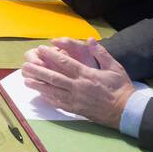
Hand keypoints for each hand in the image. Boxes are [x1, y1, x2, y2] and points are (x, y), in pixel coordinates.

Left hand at [19, 41, 133, 126]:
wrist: (126, 111)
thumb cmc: (121, 88)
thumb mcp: (115, 67)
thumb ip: (101, 53)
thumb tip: (90, 40)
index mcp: (87, 74)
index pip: (65, 63)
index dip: (51, 55)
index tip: (41, 49)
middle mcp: (78, 87)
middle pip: (54, 77)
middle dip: (38, 71)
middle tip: (26, 65)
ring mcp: (76, 99)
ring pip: (53, 91)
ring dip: (38, 86)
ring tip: (26, 81)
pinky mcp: (76, 110)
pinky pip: (59, 103)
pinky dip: (48, 98)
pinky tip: (40, 95)